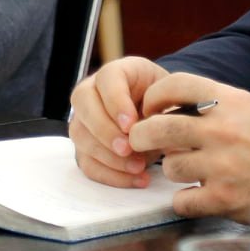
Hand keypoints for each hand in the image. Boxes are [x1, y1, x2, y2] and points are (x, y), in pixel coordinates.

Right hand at [68, 56, 170, 187]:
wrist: (160, 117)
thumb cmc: (163, 103)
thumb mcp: (169, 97)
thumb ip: (163, 108)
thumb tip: (160, 130)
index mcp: (117, 72)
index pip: (106, 78)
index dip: (115, 102)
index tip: (131, 124)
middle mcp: (93, 91)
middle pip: (83, 103)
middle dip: (104, 130)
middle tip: (127, 148)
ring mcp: (84, 119)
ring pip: (81, 135)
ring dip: (108, 155)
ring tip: (138, 167)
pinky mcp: (85, 146)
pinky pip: (88, 163)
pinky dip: (111, 175)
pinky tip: (136, 178)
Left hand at [129, 72, 249, 221]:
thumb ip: (219, 103)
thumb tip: (175, 103)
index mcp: (230, 101)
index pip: (176, 84)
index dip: (154, 95)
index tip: (149, 107)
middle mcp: (223, 130)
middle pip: (159, 127)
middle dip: (143, 135)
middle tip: (142, 142)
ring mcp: (223, 166)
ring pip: (170, 166)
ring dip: (174, 170)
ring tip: (191, 171)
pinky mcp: (224, 199)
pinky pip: (182, 201)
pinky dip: (185, 201)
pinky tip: (198, 196)